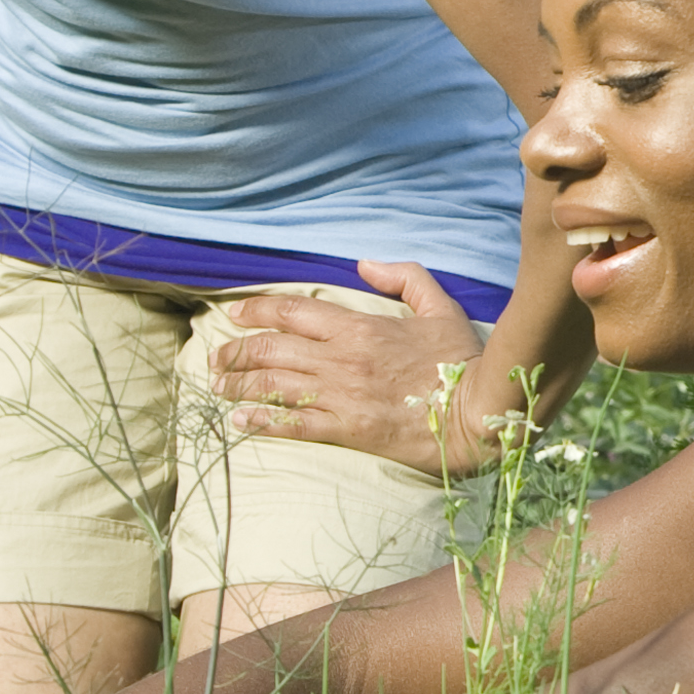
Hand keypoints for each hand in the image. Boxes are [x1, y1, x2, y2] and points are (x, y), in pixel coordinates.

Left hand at [194, 268, 502, 474]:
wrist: (476, 413)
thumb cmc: (460, 360)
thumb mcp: (440, 307)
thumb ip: (405, 277)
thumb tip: (366, 264)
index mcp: (358, 326)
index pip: (292, 310)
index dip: (256, 309)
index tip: (234, 314)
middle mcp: (340, 359)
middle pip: (271, 349)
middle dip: (236, 351)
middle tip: (217, 356)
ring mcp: (341, 396)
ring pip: (273, 386)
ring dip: (238, 384)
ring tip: (218, 385)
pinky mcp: (347, 429)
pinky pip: (293, 424)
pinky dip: (261, 421)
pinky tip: (240, 420)